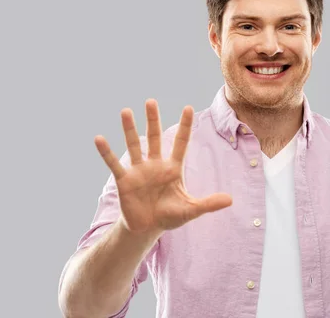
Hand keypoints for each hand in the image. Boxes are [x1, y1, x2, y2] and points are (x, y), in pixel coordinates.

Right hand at [94, 100, 232, 233]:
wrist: (147, 228)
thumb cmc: (169, 216)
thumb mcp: (190, 209)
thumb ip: (208, 203)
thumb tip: (230, 200)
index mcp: (173, 168)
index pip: (181, 142)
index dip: (185, 126)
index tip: (188, 107)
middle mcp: (155, 164)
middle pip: (155, 137)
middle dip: (153, 120)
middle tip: (151, 101)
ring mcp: (139, 170)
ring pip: (134, 145)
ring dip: (129, 129)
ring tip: (125, 111)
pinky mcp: (124, 180)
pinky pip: (114, 163)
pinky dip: (106, 152)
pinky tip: (99, 138)